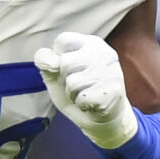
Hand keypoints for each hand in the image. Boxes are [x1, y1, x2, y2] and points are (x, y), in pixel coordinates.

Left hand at [34, 31, 138, 149]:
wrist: (103, 118)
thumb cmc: (78, 91)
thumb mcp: (56, 75)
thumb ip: (47, 63)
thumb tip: (47, 60)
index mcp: (90, 43)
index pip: (63, 40)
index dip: (55, 58)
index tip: (64, 68)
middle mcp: (103, 52)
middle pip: (65, 62)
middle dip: (64, 79)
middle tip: (77, 85)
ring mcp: (110, 71)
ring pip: (72, 82)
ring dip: (72, 94)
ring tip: (85, 93)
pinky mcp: (113, 90)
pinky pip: (82, 99)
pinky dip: (82, 105)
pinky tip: (92, 104)